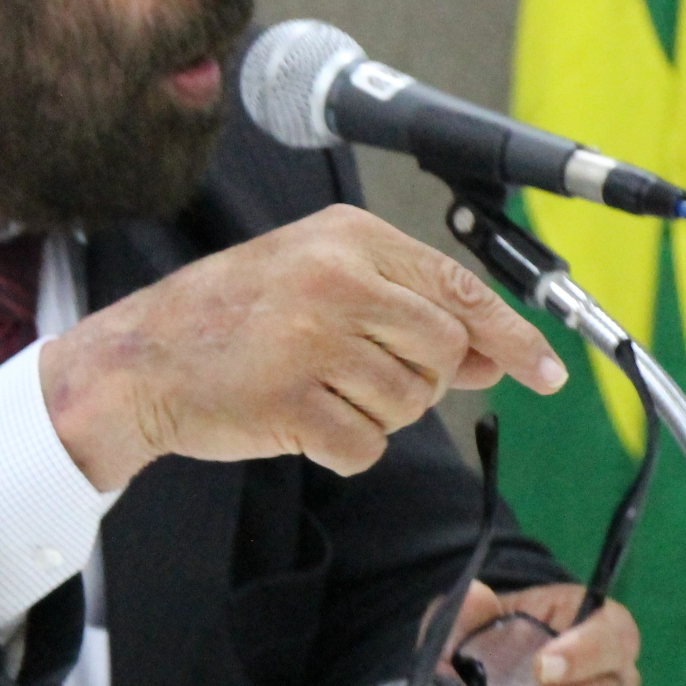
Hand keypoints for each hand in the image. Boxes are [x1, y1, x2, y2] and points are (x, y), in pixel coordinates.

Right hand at [38, 204, 567, 490]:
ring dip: (375, 415)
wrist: (138, 360)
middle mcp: (335, 279)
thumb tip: (497, 355)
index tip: (546, 372)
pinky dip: (342, 449)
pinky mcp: (290, 400)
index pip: (458, 288)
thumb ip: (406, 310)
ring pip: (410, 404)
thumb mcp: (320, 284)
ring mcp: (311, 339)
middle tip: (363, 378)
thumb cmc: (233, 320)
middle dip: (421, 381)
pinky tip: (299, 423)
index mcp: (347, 236)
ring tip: (318, 391)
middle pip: (444, 351)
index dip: (511, 336)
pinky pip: (366, 448)